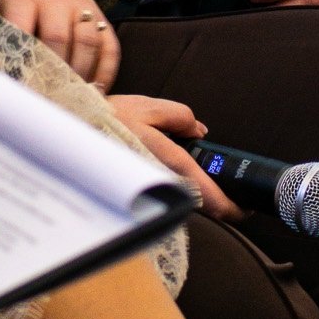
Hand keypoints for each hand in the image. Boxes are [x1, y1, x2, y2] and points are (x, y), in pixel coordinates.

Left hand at [0, 0, 119, 89]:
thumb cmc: (21, 8)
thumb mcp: (2, 15)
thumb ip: (1, 42)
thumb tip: (2, 81)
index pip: (23, 30)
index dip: (22, 62)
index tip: (22, 88)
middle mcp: (56, 0)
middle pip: (58, 37)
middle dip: (53, 72)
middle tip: (48, 98)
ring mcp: (83, 9)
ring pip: (87, 42)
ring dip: (80, 74)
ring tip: (72, 97)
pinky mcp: (103, 21)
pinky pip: (110, 49)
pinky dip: (105, 73)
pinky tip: (96, 91)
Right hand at [106, 93, 242, 220]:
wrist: (73, 133)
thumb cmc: (107, 121)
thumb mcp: (149, 108)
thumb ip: (181, 117)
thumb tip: (198, 131)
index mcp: (169, 162)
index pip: (208, 196)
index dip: (231, 208)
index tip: (244, 210)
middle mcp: (161, 183)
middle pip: (197, 205)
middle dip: (218, 204)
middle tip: (234, 200)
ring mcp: (150, 190)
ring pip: (183, 202)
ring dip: (200, 198)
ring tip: (213, 188)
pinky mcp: (139, 188)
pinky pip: (168, 196)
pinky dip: (182, 191)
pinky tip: (182, 179)